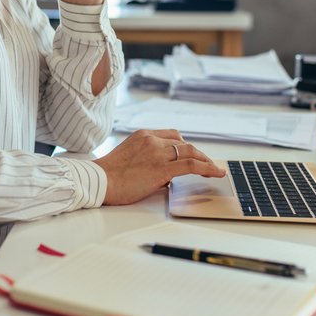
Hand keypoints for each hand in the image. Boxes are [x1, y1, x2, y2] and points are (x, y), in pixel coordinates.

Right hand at [93, 129, 225, 205]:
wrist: (99, 180)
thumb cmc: (110, 175)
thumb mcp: (129, 157)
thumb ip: (148, 160)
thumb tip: (165, 177)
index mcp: (143, 135)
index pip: (172, 135)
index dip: (185, 146)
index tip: (193, 154)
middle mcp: (152, 140)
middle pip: (183, 143)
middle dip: (198, 154)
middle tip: (208, 164)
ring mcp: (158, 152)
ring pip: (190, 152)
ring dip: (205, 161)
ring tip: (215, 170)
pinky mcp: (162, 168)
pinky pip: (191, 165)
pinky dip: (207, 168)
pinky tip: (215, 173)